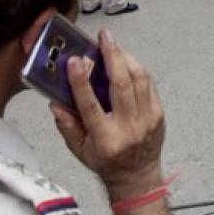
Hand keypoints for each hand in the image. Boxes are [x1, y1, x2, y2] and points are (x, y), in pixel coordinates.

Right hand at [51, 30, 165, 200]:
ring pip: (139, 79)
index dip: (80, 81)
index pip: (90, 105)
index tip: (74, 61)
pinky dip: (137, 69)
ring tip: (114, 45)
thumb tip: (56, 102)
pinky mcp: (158, 114)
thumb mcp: (79, 149)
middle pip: (121, 84)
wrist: (137, 176)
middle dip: (112, 55)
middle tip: (104, 37)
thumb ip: (67, 125)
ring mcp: (147, 120)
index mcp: (105, 139)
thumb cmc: (107, 162)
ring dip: (126, 57)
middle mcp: (128, 128)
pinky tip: (127, 60)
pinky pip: (149, 84)